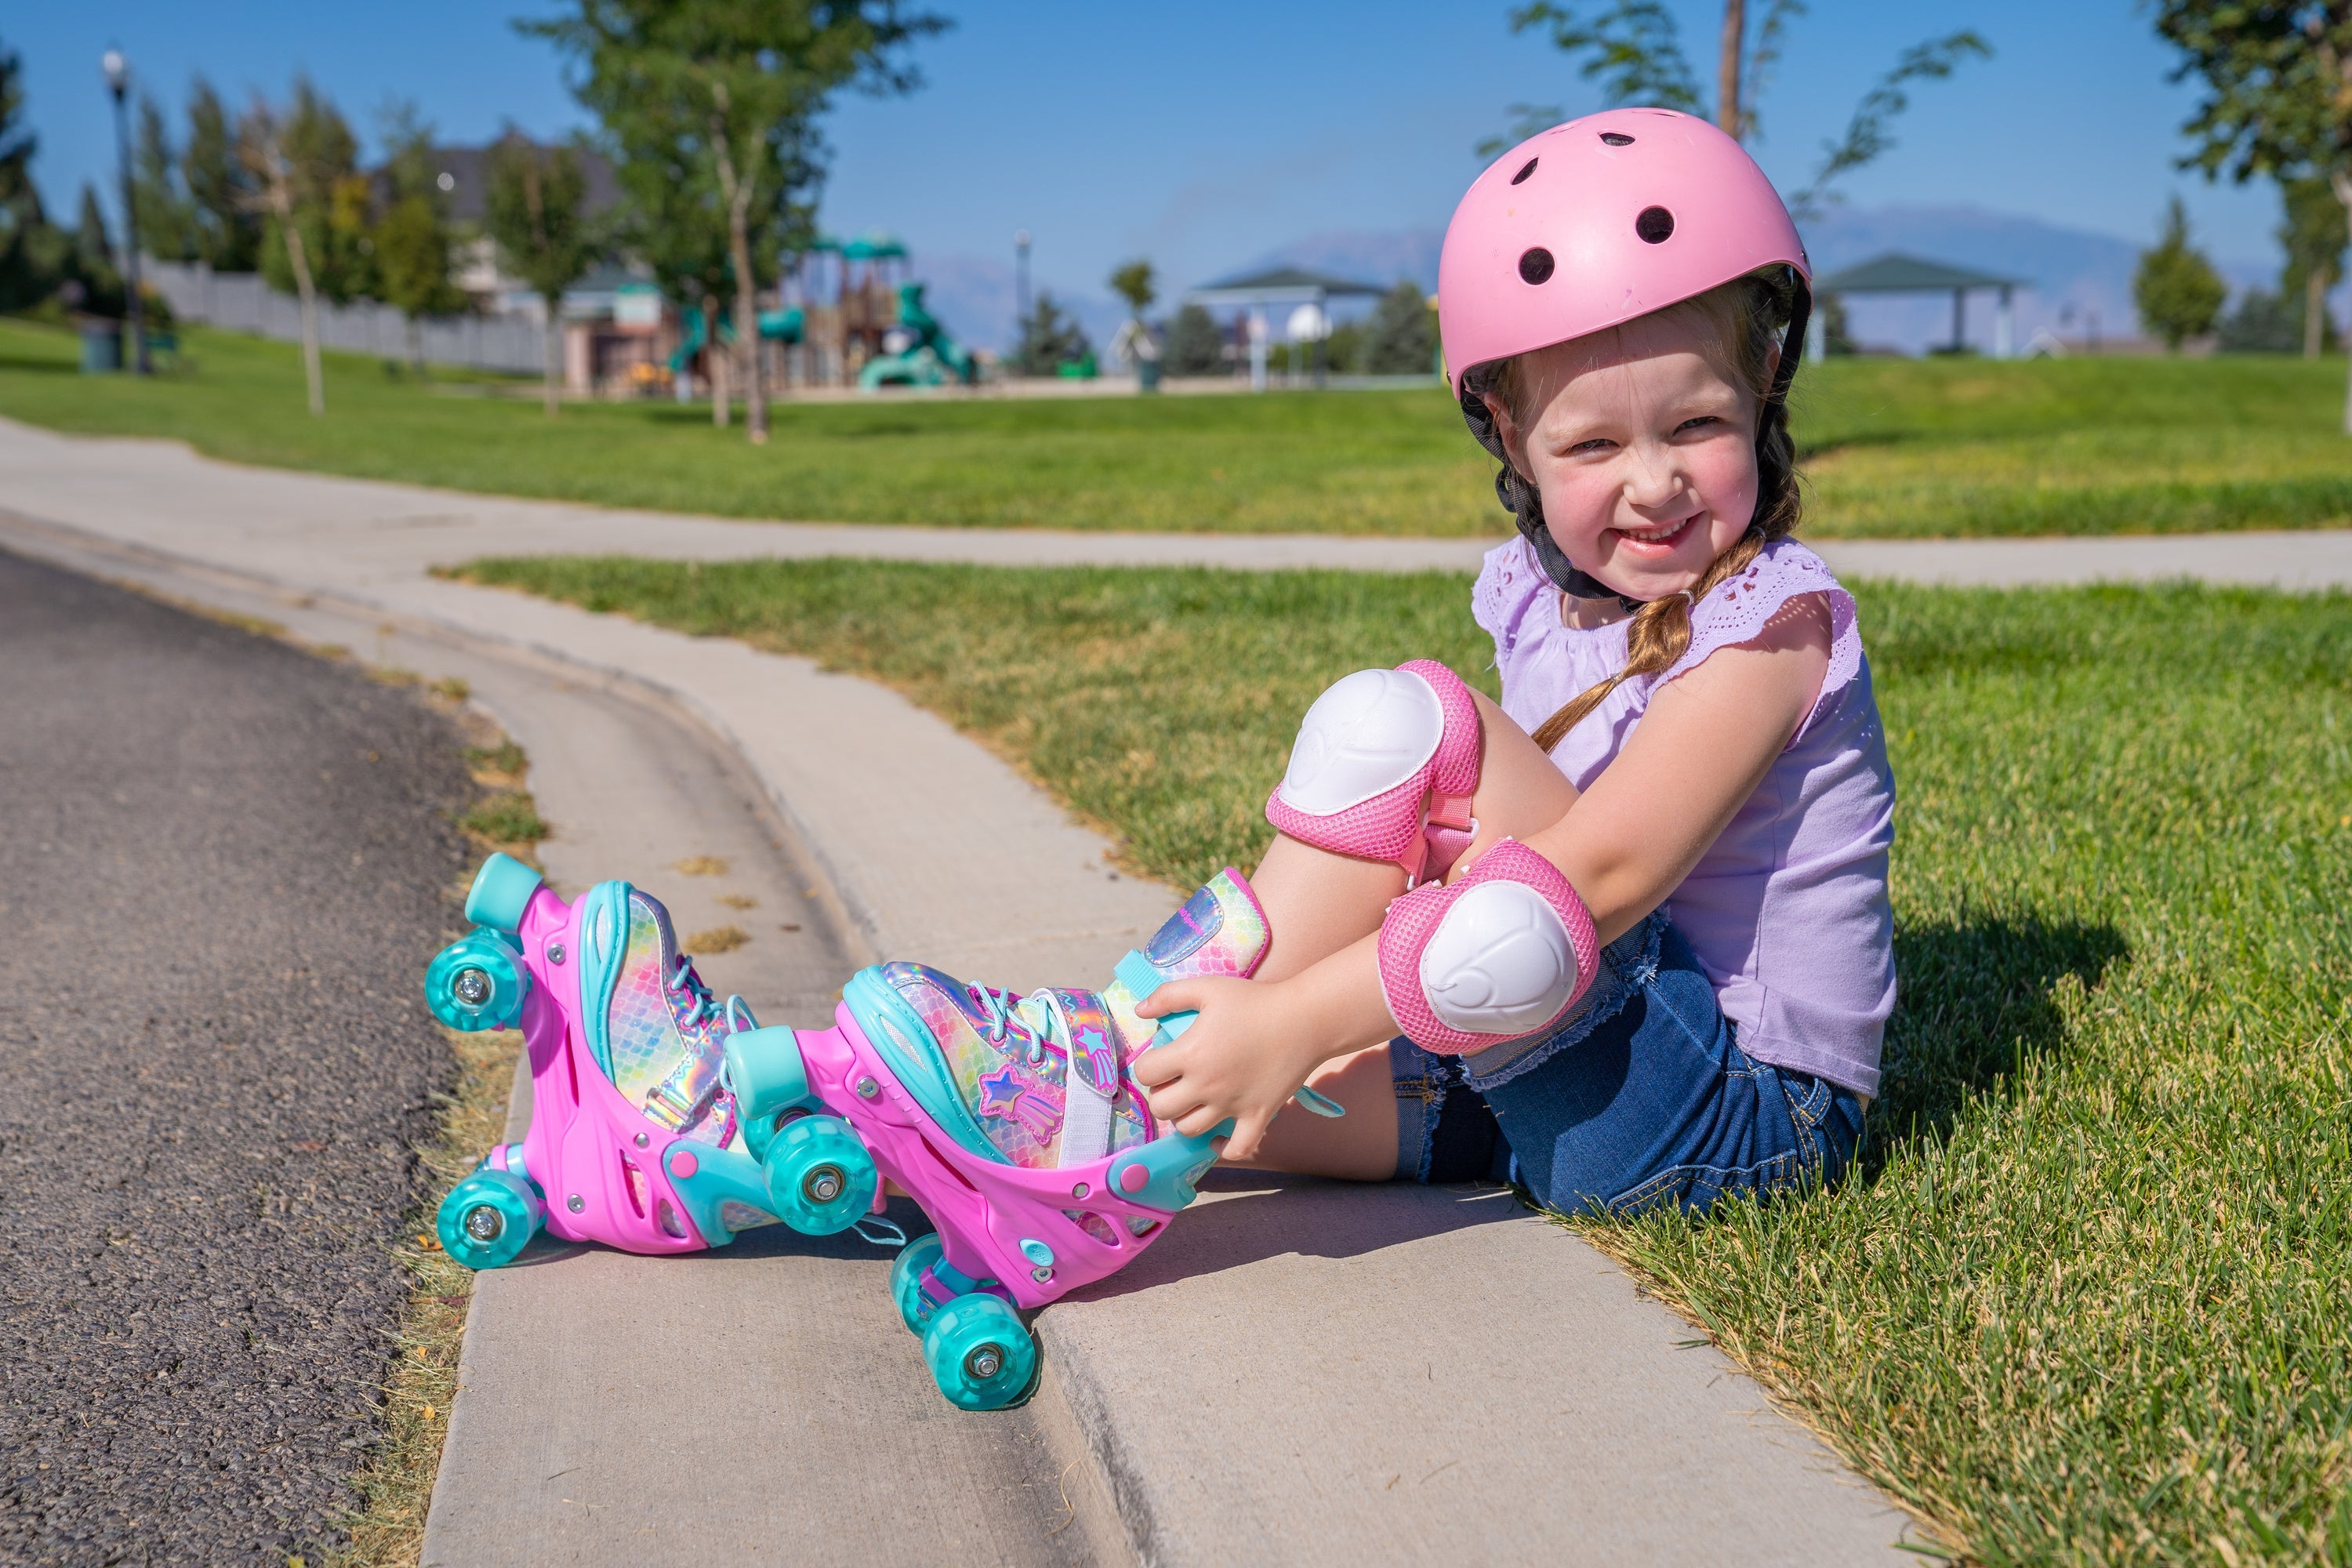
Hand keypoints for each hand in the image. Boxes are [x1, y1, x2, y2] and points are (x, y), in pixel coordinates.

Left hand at [1130, 975, 1326, 1161]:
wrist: (1304, 1020)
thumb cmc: (1255, 1001)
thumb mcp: (1208, 988)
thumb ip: (1169, 995)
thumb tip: (1141, 1011)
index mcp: (1191, 1054)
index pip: (1146, 1073)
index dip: (1148, 1065)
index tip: (1161, 1058)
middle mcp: (1206, 1085)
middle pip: (1161, 1108)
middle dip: (1161, 1094)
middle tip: (1174, 1081)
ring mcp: (1232, 1106)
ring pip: (1189, 1129)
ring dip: (1183, 1117)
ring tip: (1192, 1101)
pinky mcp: (1257, 1117)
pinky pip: (1235, 1149)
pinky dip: (1221, 1149)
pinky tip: (1216, 1137)